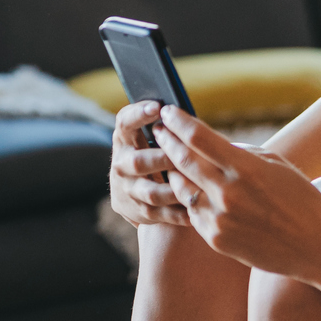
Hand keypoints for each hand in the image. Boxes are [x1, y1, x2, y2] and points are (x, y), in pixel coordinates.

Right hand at [107, 101, 188, 227]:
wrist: (132, 194)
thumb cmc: (155, 154)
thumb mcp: (151, 138)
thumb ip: (165, 128)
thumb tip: (186, 117)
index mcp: (124, 139)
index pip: (125, 122)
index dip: (139, 114)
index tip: (158, 107)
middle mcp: (121, 164)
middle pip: (138, 162)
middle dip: (163, 159)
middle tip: (184, 156)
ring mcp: (128, 190)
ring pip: (152, 192)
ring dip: (175, 189)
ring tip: (197, 185)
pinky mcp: (139, 211)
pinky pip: (161, 214)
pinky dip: (180, 212)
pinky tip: (199, 207)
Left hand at [151, 105, 320, 276]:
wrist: (317, 246)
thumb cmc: (300, 199)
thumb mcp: (275, 164)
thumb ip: (240, 152)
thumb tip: (208, 144)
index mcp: (246, 169)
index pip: (199, 137)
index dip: (179, 122)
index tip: (167, 112)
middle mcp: (228, 194)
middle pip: (183, 161)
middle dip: (166, 142)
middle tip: (157, 131)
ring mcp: (220, 220)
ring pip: (181, 190)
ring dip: (173, 173)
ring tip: (170, 161)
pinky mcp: (216, 240)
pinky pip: (193, 214)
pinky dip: (190, 200)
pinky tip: (189, 191)